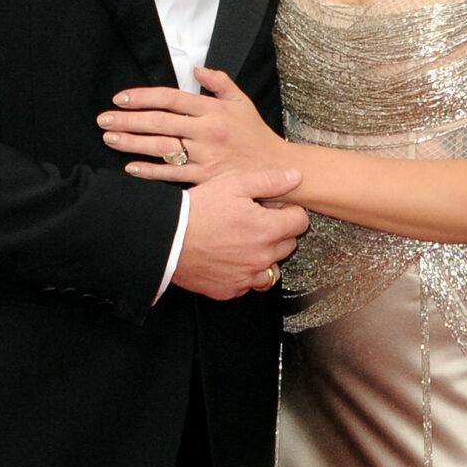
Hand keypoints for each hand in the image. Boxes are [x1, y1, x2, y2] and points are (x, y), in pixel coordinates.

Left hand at [99, 67, 285, 183]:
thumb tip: (196, 68)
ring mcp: (205, 156)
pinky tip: (131, 167)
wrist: (277, 170)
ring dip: (133, 143)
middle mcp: (207, 131)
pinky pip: (173, 174)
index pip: (170, 98)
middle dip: (128, 120)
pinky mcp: (206, 178)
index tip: (121, 98)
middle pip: (159, 122)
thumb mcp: (242, 102)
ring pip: (162, 147)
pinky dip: (151, 171)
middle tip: (103, 120)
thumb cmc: (256, 135)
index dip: (143, 97)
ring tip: (110, 139)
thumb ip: (219, 82)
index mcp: (213, 110)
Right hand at [170, 167, 307, 300]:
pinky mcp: (231, 290)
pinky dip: (245, 272)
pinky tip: (230, 257)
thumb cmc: (197, 210)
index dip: (289, 211)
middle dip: (278, 232)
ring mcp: (247, 277)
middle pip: (289, 244)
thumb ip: (269, 181)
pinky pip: (249, 283)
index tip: (274, 208)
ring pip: (272, 267)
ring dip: (265, 255)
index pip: (300, 222)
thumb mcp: (233, 184)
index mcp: (267, 230)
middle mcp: (262, 257)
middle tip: (255, 221)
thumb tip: (295, 177)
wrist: (166, 239)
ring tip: (244, 241)